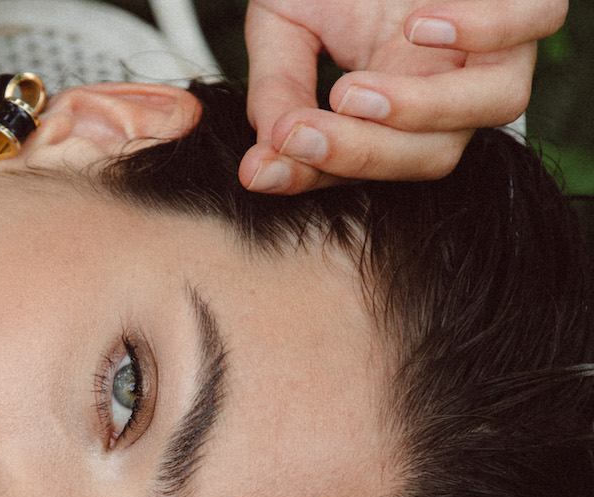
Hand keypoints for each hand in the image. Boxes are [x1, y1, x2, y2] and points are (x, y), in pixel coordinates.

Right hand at [238, 0, 567, 193]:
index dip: (319, 175)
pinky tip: (420, 25)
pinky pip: (535, 20)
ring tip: (349, 92)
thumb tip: (262, 160)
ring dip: (422, 110)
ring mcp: (495, 39)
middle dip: (361, 154)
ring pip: (498, 104)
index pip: (373, 164)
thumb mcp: (284, 24)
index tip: (261, 168)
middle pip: (434, 155)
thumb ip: (277, 89)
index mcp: (401, 100)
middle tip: (300, 132)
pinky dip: (488, 31)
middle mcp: (454, 81)